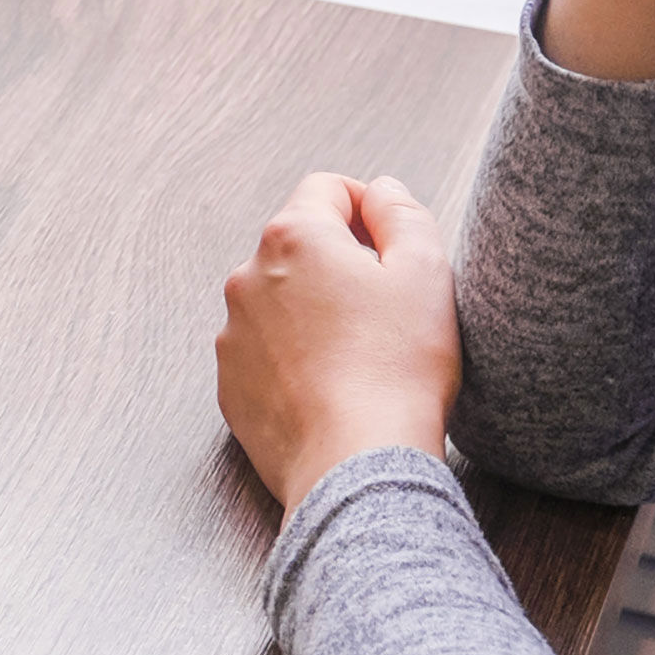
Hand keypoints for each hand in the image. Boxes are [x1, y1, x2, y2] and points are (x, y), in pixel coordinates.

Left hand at [216, 172, 460, 514]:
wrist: (355, 464)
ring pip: (279, 302)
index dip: (369, 209)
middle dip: (340, 264)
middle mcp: (247, 276)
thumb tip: (380, 191)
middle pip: (299, 247)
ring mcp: (231, 333)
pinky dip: (294, 359)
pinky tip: (333, 388)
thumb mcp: (425, 272)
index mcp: (293, 237)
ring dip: (314, 313)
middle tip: (387, 309)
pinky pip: (265, 353)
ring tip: (361, 356)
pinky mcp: (229, 384)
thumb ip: (402, 214)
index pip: (327, 190)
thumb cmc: (398, 366)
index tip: (394, 248)